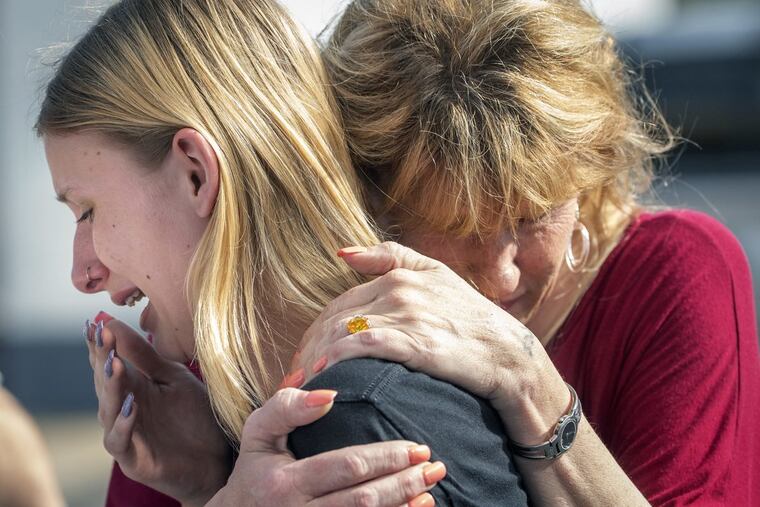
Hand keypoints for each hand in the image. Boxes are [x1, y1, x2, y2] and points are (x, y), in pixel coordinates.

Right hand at [86, 314, 231, 504]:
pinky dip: (123, 424)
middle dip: (102, 359)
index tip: (95, 323)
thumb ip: (146, 356)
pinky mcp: (133, 459)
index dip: (100, 345)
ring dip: (111, 387)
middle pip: (104, 383)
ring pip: (107, 410)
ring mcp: (125, 434)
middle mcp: (121, 409)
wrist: (215, 458)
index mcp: (132, 387)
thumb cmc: (194, 417)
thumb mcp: (174, 378)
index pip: (108, 362)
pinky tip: (131, 406)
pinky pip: (119, 440)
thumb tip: (113, 323)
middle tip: (101, 336)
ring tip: (114, 365)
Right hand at [208, 387, 440, 506]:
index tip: (417, 447)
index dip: (386, 457)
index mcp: (284, 483)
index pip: (346, 467)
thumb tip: (329, 396)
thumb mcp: (258, 432)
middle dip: (404, 482)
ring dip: (403, 506)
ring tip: (429, 488)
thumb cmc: (253, 469)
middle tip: (435, 467)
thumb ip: (286, 406)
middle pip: (364, 500)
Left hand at [290, 242, 566, 439]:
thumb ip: (391, 258)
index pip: (339, 304)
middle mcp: (399, 290)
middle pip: (334, 319)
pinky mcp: (416, 342)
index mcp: (399, 276)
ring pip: (342, 332)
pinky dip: (339, 359)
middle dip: (308, 349)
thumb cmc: (472, 320)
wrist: (510, 355)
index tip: (303, 358)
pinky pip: (363, 347)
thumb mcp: (437, 276)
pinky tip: (326, 375)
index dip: (315, 332)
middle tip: (294, 377)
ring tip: (303, 385)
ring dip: (316, 358)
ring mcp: (408, 315)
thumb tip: (341, 252)